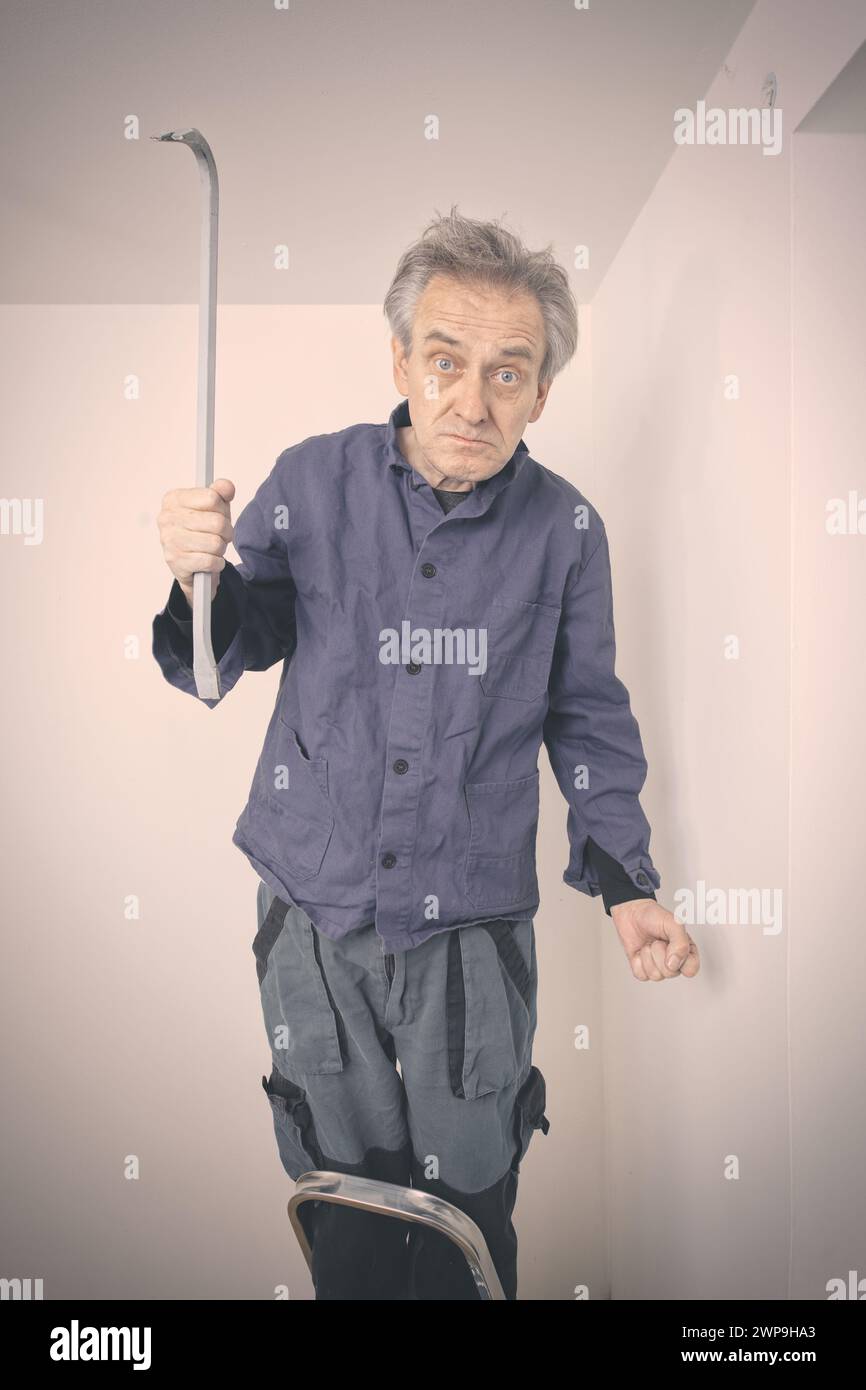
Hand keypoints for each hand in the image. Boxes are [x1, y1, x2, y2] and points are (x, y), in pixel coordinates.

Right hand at [157, 478, 235, 605]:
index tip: (219, 514)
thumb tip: (227, 487)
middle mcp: (167, 518)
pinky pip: (210, 561)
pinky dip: (217, 563)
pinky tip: (210, 560)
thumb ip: (220, 492)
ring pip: (215, 543)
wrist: (189, 561)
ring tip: (213, 548)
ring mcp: (169, 540)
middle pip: (217, 522)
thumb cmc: (201, 529)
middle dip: (226, 531)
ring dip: (221, 548)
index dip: (222, 509)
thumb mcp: (213, 506)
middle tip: (220, 535)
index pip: (212, 498)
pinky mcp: (175, 561)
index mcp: (174, 499)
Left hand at [609, 898, 699, 982]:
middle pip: (670, 973)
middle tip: (658, 941)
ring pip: (655, 975)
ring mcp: (658, 967)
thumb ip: (681, 943)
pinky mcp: (643, 969)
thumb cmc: (654, 917)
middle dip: (660, 953)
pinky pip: (641, 975)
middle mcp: (673, 962)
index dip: (680, 961)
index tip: (671, 946)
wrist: (631, 913)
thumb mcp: (673, 923)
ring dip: (648, 956)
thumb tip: (674, 964)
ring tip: (649, 944)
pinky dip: (638, 962)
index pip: (690, 969)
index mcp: (686, 951)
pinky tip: (640, 951)